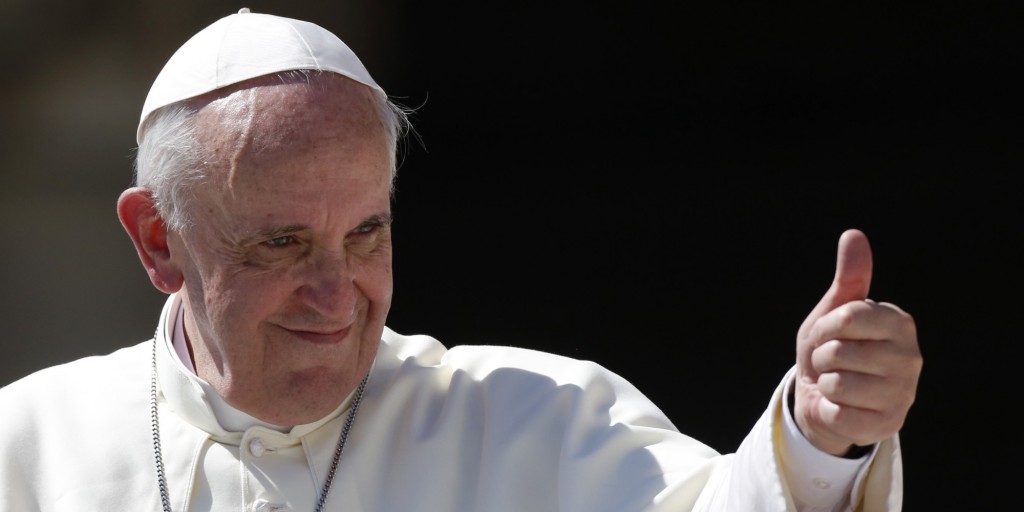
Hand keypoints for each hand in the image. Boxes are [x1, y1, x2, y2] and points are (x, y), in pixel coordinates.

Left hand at [794, 229, 921, 455]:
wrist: (826, 396)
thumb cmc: (833, 346)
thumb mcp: (836, 310)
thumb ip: (850, 276)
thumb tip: (854, 234)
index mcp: (900, 322)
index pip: (847, 317)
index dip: (824, 327)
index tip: (828, 333)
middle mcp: (911, 357)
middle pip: (839, 351)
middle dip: (822, 357)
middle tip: (831, 362)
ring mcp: (903, 393)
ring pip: (836, 384)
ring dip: (825, 384)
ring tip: (837, 383)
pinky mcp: (889, 424)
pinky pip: (839, 414)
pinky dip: (830, 410)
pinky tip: (843, 407)